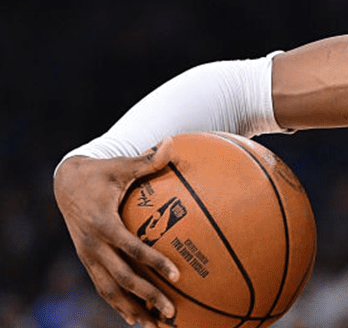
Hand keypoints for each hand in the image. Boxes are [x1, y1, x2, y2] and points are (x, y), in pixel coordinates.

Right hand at [53, 140, 180, 327]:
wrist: (65, 183)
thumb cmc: (102, 172)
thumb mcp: (122, 166)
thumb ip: (149, 159)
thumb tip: (173, 142)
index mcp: (104, 224)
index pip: (132, 248)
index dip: (154, 262)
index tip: (177, 275)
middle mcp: (93, 246)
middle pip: (121, 279)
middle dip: (147, 297)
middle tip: (172, 311)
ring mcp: (88, 257)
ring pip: (110, 290)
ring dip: (133, 309)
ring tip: (155, 327)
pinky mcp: (88, 261)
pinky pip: (103, 288)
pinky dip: (119, 304)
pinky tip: (136, 319)